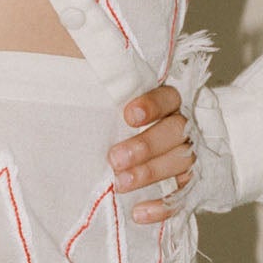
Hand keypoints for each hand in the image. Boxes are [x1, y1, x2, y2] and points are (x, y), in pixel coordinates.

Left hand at [107, 83, 193, 222]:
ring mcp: (191, 155)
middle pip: (175, 131)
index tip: (128, 115)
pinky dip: (163, 206)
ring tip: (120, 183)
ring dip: (150, 174)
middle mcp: (185, 126)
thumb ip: (108, 85)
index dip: (151, 105)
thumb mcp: (125, 99)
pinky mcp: (193, 184)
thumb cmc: (135, 120)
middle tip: (114, 158)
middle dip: (146, 146)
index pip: (168, 97)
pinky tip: (140, 212)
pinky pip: (183, 196)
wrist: (169, 145)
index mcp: (172, 101)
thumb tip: (69, 49)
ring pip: (181, 162)